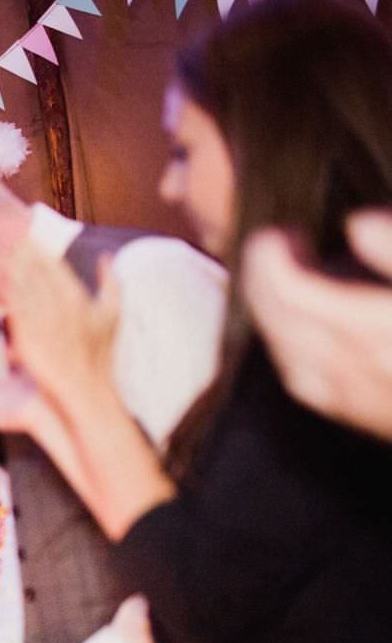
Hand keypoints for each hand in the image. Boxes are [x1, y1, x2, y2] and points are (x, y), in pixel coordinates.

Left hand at [0, 238, 119, 398]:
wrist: (86, 389)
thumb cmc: (101, 353)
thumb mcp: (112, 315)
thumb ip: (110, 282)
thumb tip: (106, 256)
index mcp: (80, 300)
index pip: (55, 268)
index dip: (39, 251)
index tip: (28, 236)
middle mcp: (61, 310)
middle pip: (37, 276)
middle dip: (23, 257)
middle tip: (9, 240)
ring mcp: (44, 326)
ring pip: (24, 292)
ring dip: (13, 273)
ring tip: (2, 256)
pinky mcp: (29, 343)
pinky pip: (16, 316)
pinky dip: (8, 299)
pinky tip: (0, 287)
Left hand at [243, 211, 391, 440]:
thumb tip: (358, 225)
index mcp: (377, 329)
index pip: (295, 292)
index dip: (272, 260)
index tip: (276, 234)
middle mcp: (359, 368)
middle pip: (282, 324)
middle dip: (264, 284)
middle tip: (269, 251)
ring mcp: (361, 400)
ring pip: (289, 359)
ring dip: (272, 320)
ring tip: (278, 286)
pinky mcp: (367, 417)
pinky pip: (309, 388)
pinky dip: (291, 357)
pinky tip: (299, 340)